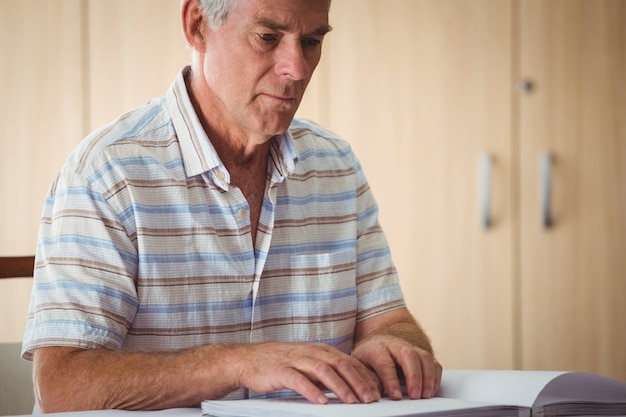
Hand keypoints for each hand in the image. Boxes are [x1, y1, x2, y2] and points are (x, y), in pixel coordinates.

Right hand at [234, 342, 381, 403]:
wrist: (247, 360)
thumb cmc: (279, 364)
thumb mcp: (307, 363)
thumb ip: (326, 372)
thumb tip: (350, 385)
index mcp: (318, 350)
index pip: (347, 360)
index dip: (363, 374)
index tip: (377, 389)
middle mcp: (309, 352)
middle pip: (339, 364)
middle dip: (358, 381)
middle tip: (370, 398)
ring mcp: (295, 360)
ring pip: (323, 370)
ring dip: (339, 386)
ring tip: (351, 401)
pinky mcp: (280, 371)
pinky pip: (298, 380)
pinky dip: (311, 391)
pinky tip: (321, 402)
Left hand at [352, 333, 441, 399]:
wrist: (377, 342)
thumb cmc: (367, 359)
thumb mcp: (359, 367)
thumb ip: (367, 380)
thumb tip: (374, 395)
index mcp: (376, 348)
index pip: (385, 363)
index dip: (391, 381)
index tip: (396, 397)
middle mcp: (395, 345)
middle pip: (408, 355)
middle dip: (414, 376)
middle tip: (415, 396)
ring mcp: (410, 347)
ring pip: (424, 356)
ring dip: (428, 377)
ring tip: (425, 395)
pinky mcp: (421, 354)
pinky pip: (433, 362)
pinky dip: (435, 377)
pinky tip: (431, 390)